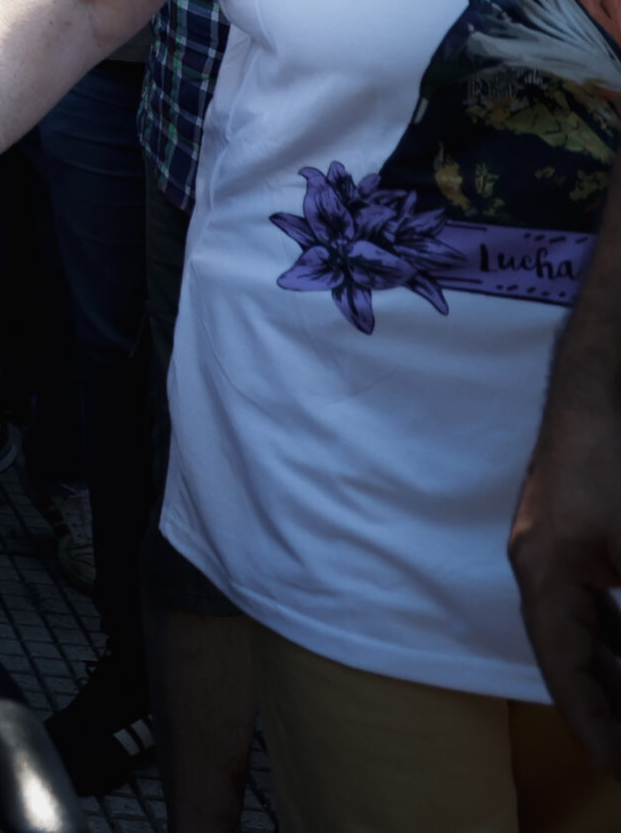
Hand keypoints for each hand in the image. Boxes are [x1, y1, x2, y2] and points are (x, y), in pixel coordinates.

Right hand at [509, 397, 620, 777]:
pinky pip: (592, 602)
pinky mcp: (574, 536)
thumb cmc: (611, 459)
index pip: (563, 665)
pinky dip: (615, 635)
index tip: (613, 767)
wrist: (597, 388)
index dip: (590, 721)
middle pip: (570, 654)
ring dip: (612, 670)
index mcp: (545, 572)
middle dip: (604, 703)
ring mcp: (555, 549)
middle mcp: (540, 567)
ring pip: (583, 630)